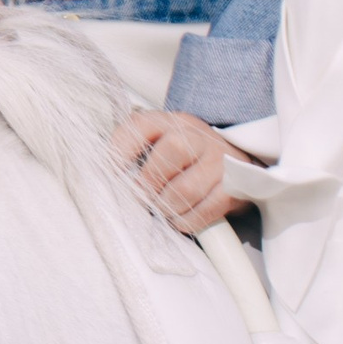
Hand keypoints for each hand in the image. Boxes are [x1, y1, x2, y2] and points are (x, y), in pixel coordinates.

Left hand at [112, 106, 246, 234]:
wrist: (232, 166)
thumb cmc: (184, 159)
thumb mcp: (160, 144)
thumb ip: (135, 155)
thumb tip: (109, 181)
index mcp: (171, 122)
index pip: (142, 124)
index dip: (122, 148)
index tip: (114, 172)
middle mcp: (197, 135)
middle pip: (172, 149)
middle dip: (150, 182)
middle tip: (143, 198)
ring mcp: (219, 160)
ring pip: (186, 188)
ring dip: (166, 206)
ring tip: (162, 209)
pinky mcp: (233, 188)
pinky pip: (205, 210)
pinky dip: (186, 220)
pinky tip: (180, 218)